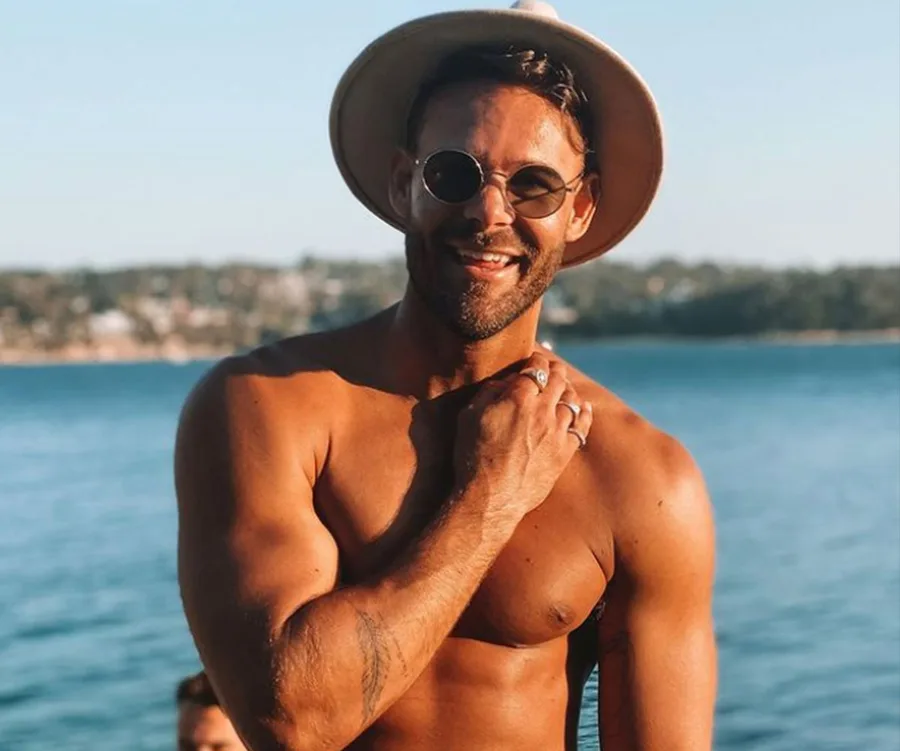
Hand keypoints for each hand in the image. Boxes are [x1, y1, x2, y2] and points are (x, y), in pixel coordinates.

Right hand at [453, 353, 593, 523]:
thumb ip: (489, 393)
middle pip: (558, 379)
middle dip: (555, 370)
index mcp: (518, 397)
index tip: (534, 360)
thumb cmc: (473, 457)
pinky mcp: (565, 452)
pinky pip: (582, 426)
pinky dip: (584, 413)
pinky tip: (584, 408)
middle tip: (551, 369)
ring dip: (568, 390)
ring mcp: (557, 431)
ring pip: (572, 400)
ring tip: (563, 388)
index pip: (536, 367)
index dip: (536, 360)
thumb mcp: (469, 416)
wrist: (490, 498)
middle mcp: (542, 410)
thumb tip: (505, 383)